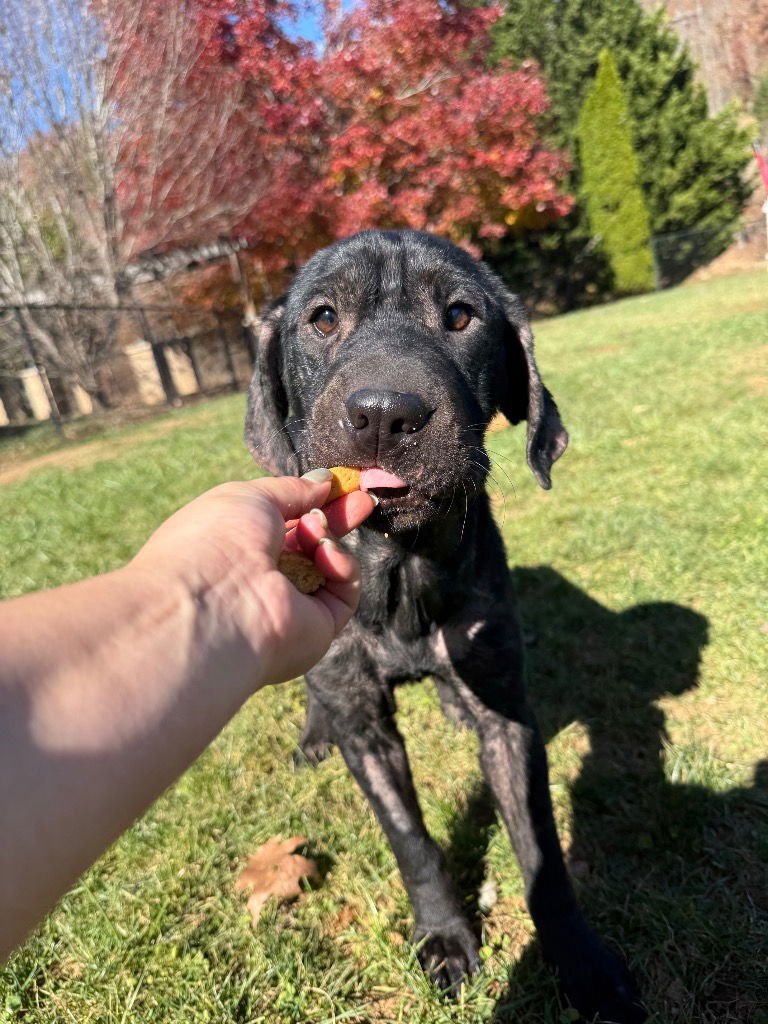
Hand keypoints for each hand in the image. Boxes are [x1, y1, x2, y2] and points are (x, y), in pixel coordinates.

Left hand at [130, 472, 375, 687]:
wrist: (213, 602)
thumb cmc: (218, 540)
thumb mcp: (252, 497)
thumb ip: (292, 489)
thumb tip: (324, 482)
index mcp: (237, 548)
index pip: (282, 524)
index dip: (310, 502)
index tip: (339, 485)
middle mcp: (261, 580)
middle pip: (309, 545)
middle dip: (335, 519)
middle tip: (362, 499)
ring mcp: (290, 606)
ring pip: (328, 566)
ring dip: (327, 538)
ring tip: (315, 529)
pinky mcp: (317, 627)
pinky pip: (343, 593)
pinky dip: (341, 567)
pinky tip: (325, 553)